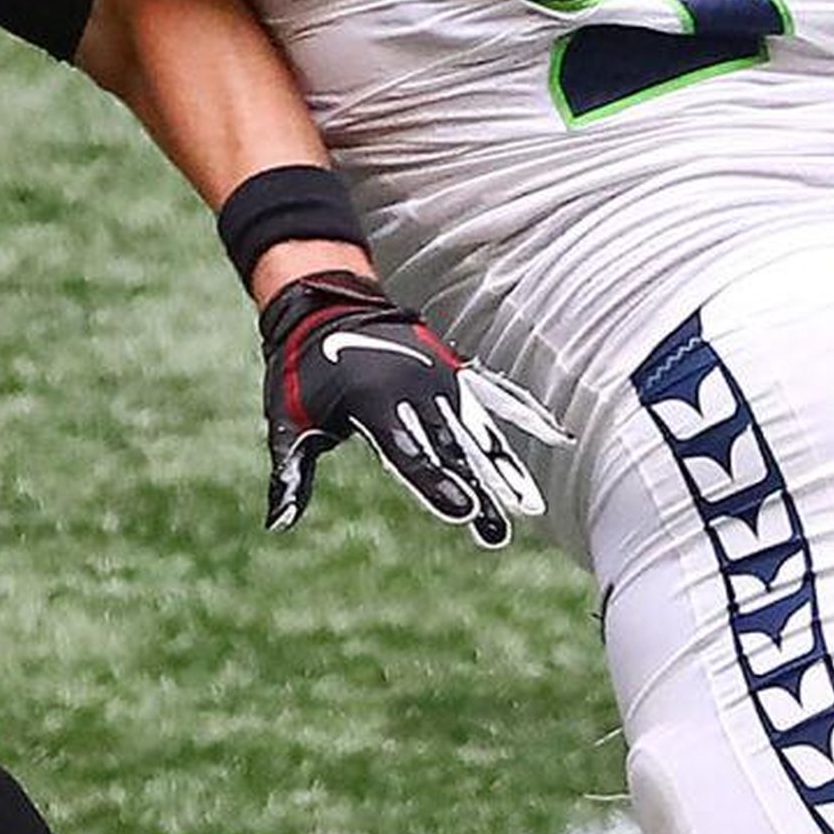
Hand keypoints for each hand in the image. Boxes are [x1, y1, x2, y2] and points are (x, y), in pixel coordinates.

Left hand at [258, 269, 568, 546]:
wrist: (326, 304)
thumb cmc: (301, 371)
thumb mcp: (288, 423)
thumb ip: (292, 475)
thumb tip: (277, 524)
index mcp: (373, 403)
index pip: (409, 452)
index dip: (436, 483)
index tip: (463, 510)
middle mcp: (414, 389)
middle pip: (451, 449)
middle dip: (477, 489)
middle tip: (500, 529)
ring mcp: (440, 378)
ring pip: (479, 429)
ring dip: (503, 467)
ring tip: (527, 505)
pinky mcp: (455, 371)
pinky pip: (496, 395)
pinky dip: (525, 414)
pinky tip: (557, 437)